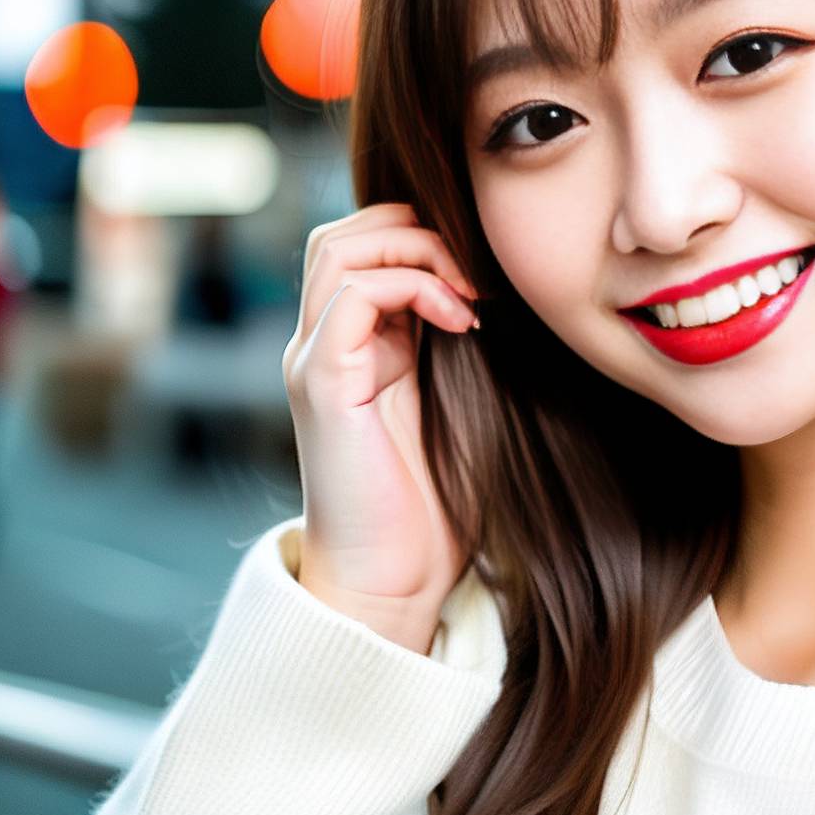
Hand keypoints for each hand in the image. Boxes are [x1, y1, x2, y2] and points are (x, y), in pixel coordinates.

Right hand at [281, 202, 480, 649]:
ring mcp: (314, 362)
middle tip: (478, 275)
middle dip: (416, 230)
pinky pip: (350, 297)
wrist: (390, 583)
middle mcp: (321, 346)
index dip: (424, 239)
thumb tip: (501, 300)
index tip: (487, 280)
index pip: (365, 247)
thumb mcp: (454, 408)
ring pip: (338, 249)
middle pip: (342, 233)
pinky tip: (458, 322)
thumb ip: (454, 352)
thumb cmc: (431, 511)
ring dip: (414, 251)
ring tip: (468, 294)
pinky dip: (410, 287)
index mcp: (352, 349)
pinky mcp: (321, 384)